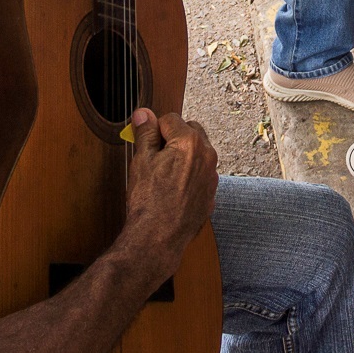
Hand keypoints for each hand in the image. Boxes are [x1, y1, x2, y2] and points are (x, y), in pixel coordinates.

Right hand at [119, 108, 218, 280]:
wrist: (159, 237)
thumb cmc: (149, 201)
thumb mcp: (141, 161)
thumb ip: (145, 133)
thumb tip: (143, 114)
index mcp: (190, 142)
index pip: (171, 118)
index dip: (154, 128)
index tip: (145, 139)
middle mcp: (207, 156)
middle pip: (190, 131)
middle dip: (173, 137)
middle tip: (154, 154)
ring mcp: (212, 175)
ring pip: (198, 153)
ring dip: (183, 155)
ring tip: (162, 173)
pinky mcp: (211, 192)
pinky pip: (201, 174)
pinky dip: (189, 174)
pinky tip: (172, 188)